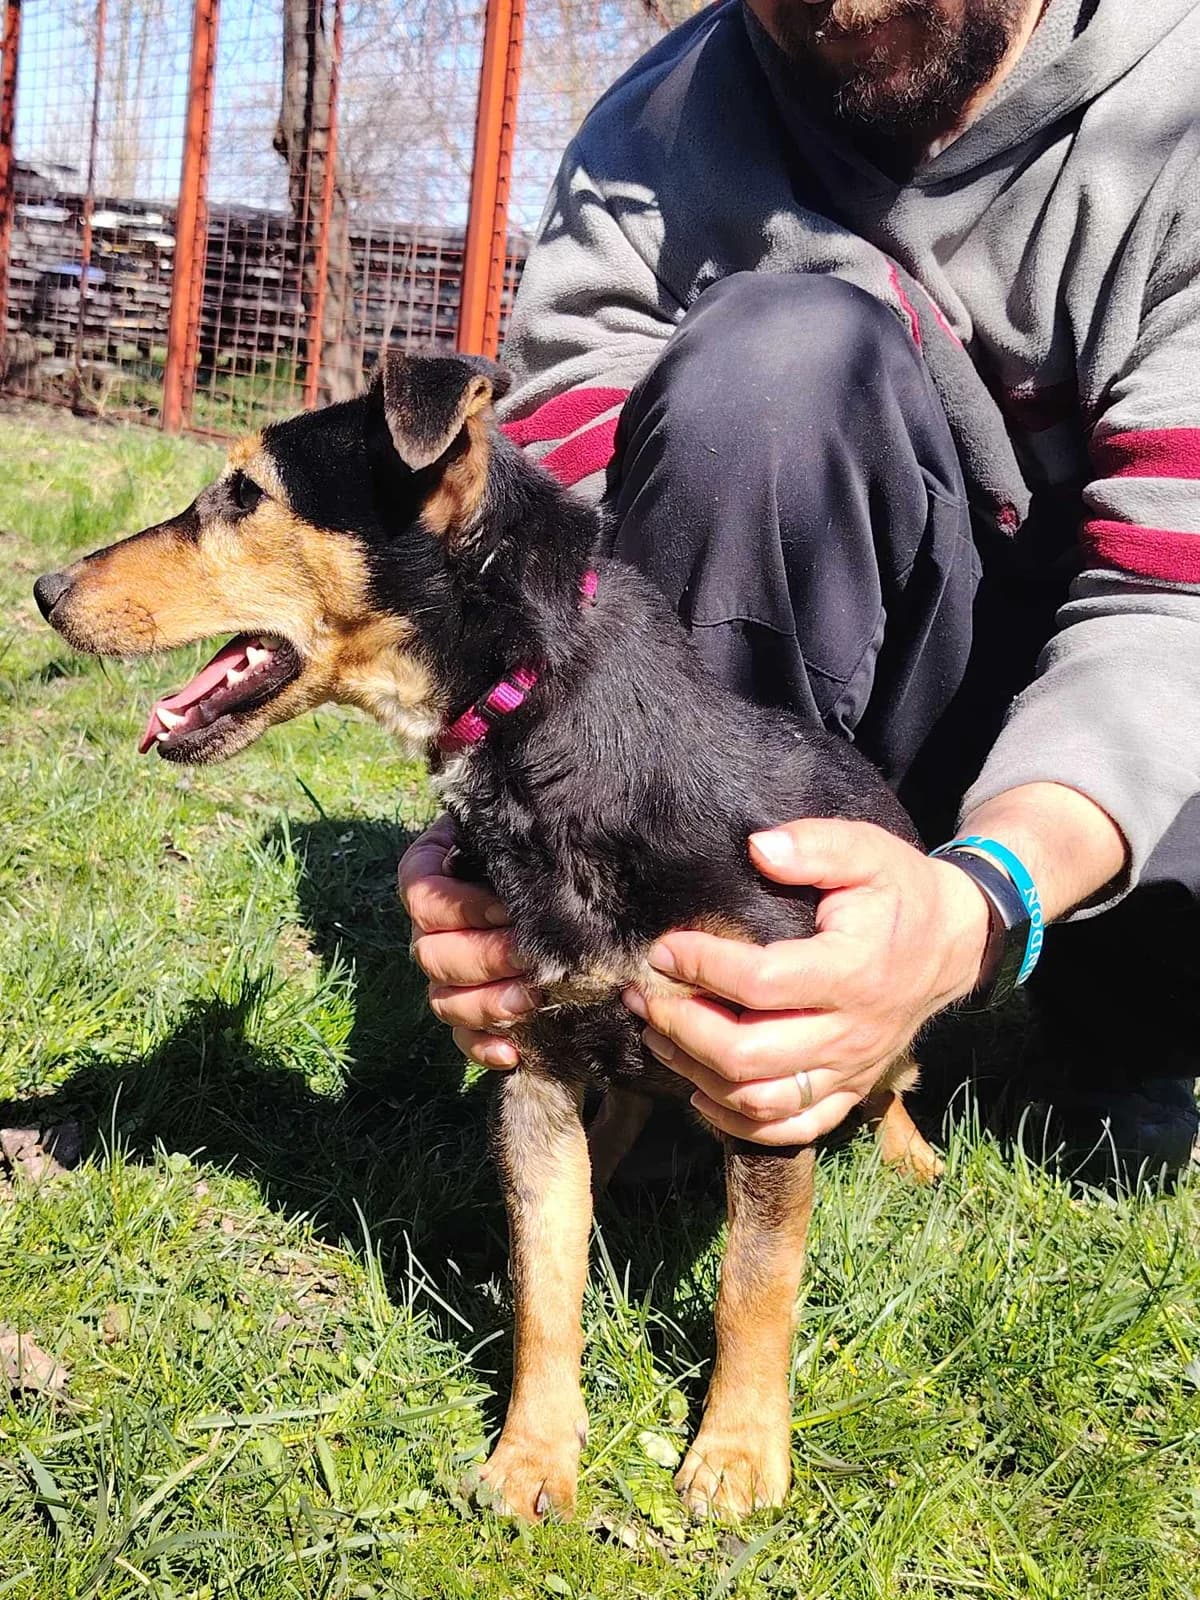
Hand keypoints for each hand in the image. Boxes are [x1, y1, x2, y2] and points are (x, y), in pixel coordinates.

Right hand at [398, 814, 535, 1067]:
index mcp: (433, 874)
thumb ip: (519, 845)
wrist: (571, 884)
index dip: (459, 907)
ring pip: (442, 1000)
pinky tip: (513, 1051)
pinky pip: (462, 1038)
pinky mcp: (470, 1013)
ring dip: (486, 1004)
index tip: (507, 909)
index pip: (421, 894)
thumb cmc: (547, 848)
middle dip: (484, 958)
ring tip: (532, 999)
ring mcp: (447, 975)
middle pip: (430, 954)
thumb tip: (537, 868)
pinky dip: (483, 1047)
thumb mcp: (528, 836)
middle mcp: (431, 929)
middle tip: (532, 957)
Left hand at [622, 819, 990, 1145]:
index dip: (703, 968)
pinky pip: (791, 1128)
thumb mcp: (867, 851)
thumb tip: (758, 848)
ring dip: (697, 1074)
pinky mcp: (847, 1090)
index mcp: (852, 971)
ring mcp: (849, 1069)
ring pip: (760, 1100)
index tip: (665, 949)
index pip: (761, 983)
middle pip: (749, 1055)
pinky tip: (700, 1092)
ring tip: (655, 1036)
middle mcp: (851, 1032)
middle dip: (682, 1028)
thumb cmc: (898, 892)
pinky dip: (739, 1123)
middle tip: (643, 997)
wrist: (952, 944)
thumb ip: (815, 845)